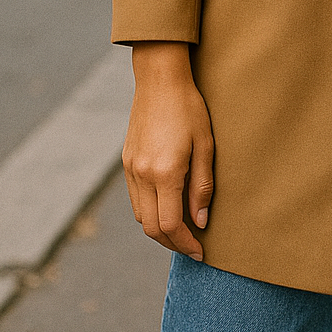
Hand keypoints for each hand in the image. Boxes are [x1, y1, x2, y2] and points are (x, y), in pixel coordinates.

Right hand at [122, 41, 214, 260]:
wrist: (159, 80)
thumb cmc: (189, 109)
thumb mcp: (205, 145)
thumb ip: (202, 187)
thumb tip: (200, 222)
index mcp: (165, 172)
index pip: (171, 225)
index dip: (186, 244)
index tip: (201, 252)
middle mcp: (143, 175)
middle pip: (152, 228)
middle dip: (173, 244)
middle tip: (192, 247)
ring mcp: (131, 169)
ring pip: (141, 216)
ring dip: (159, 230)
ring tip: (182, 230)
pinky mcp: (126, 162)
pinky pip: (135, 199)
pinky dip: (149, 212)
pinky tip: (166, 208)